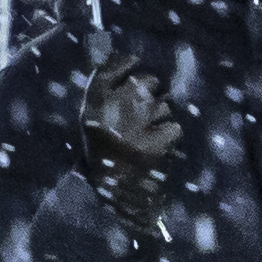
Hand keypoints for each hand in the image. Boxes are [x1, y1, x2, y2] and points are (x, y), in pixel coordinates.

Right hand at [83, 60, 184, 239]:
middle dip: (149, 89)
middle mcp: (109, 116)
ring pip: (162, 106)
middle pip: (141, 85)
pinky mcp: (154, 147)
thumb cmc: (100, 160)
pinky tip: (159, 144)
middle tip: (146, 103)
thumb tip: (120, 62)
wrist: (107, 201)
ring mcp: (133, 131)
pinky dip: (169, 134)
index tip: (133, 60)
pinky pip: (172, 127)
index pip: (106, 72)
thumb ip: (103, 95)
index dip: (122, 63)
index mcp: (89, 111)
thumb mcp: (90, 126)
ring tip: (148, 131)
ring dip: (160, 115)